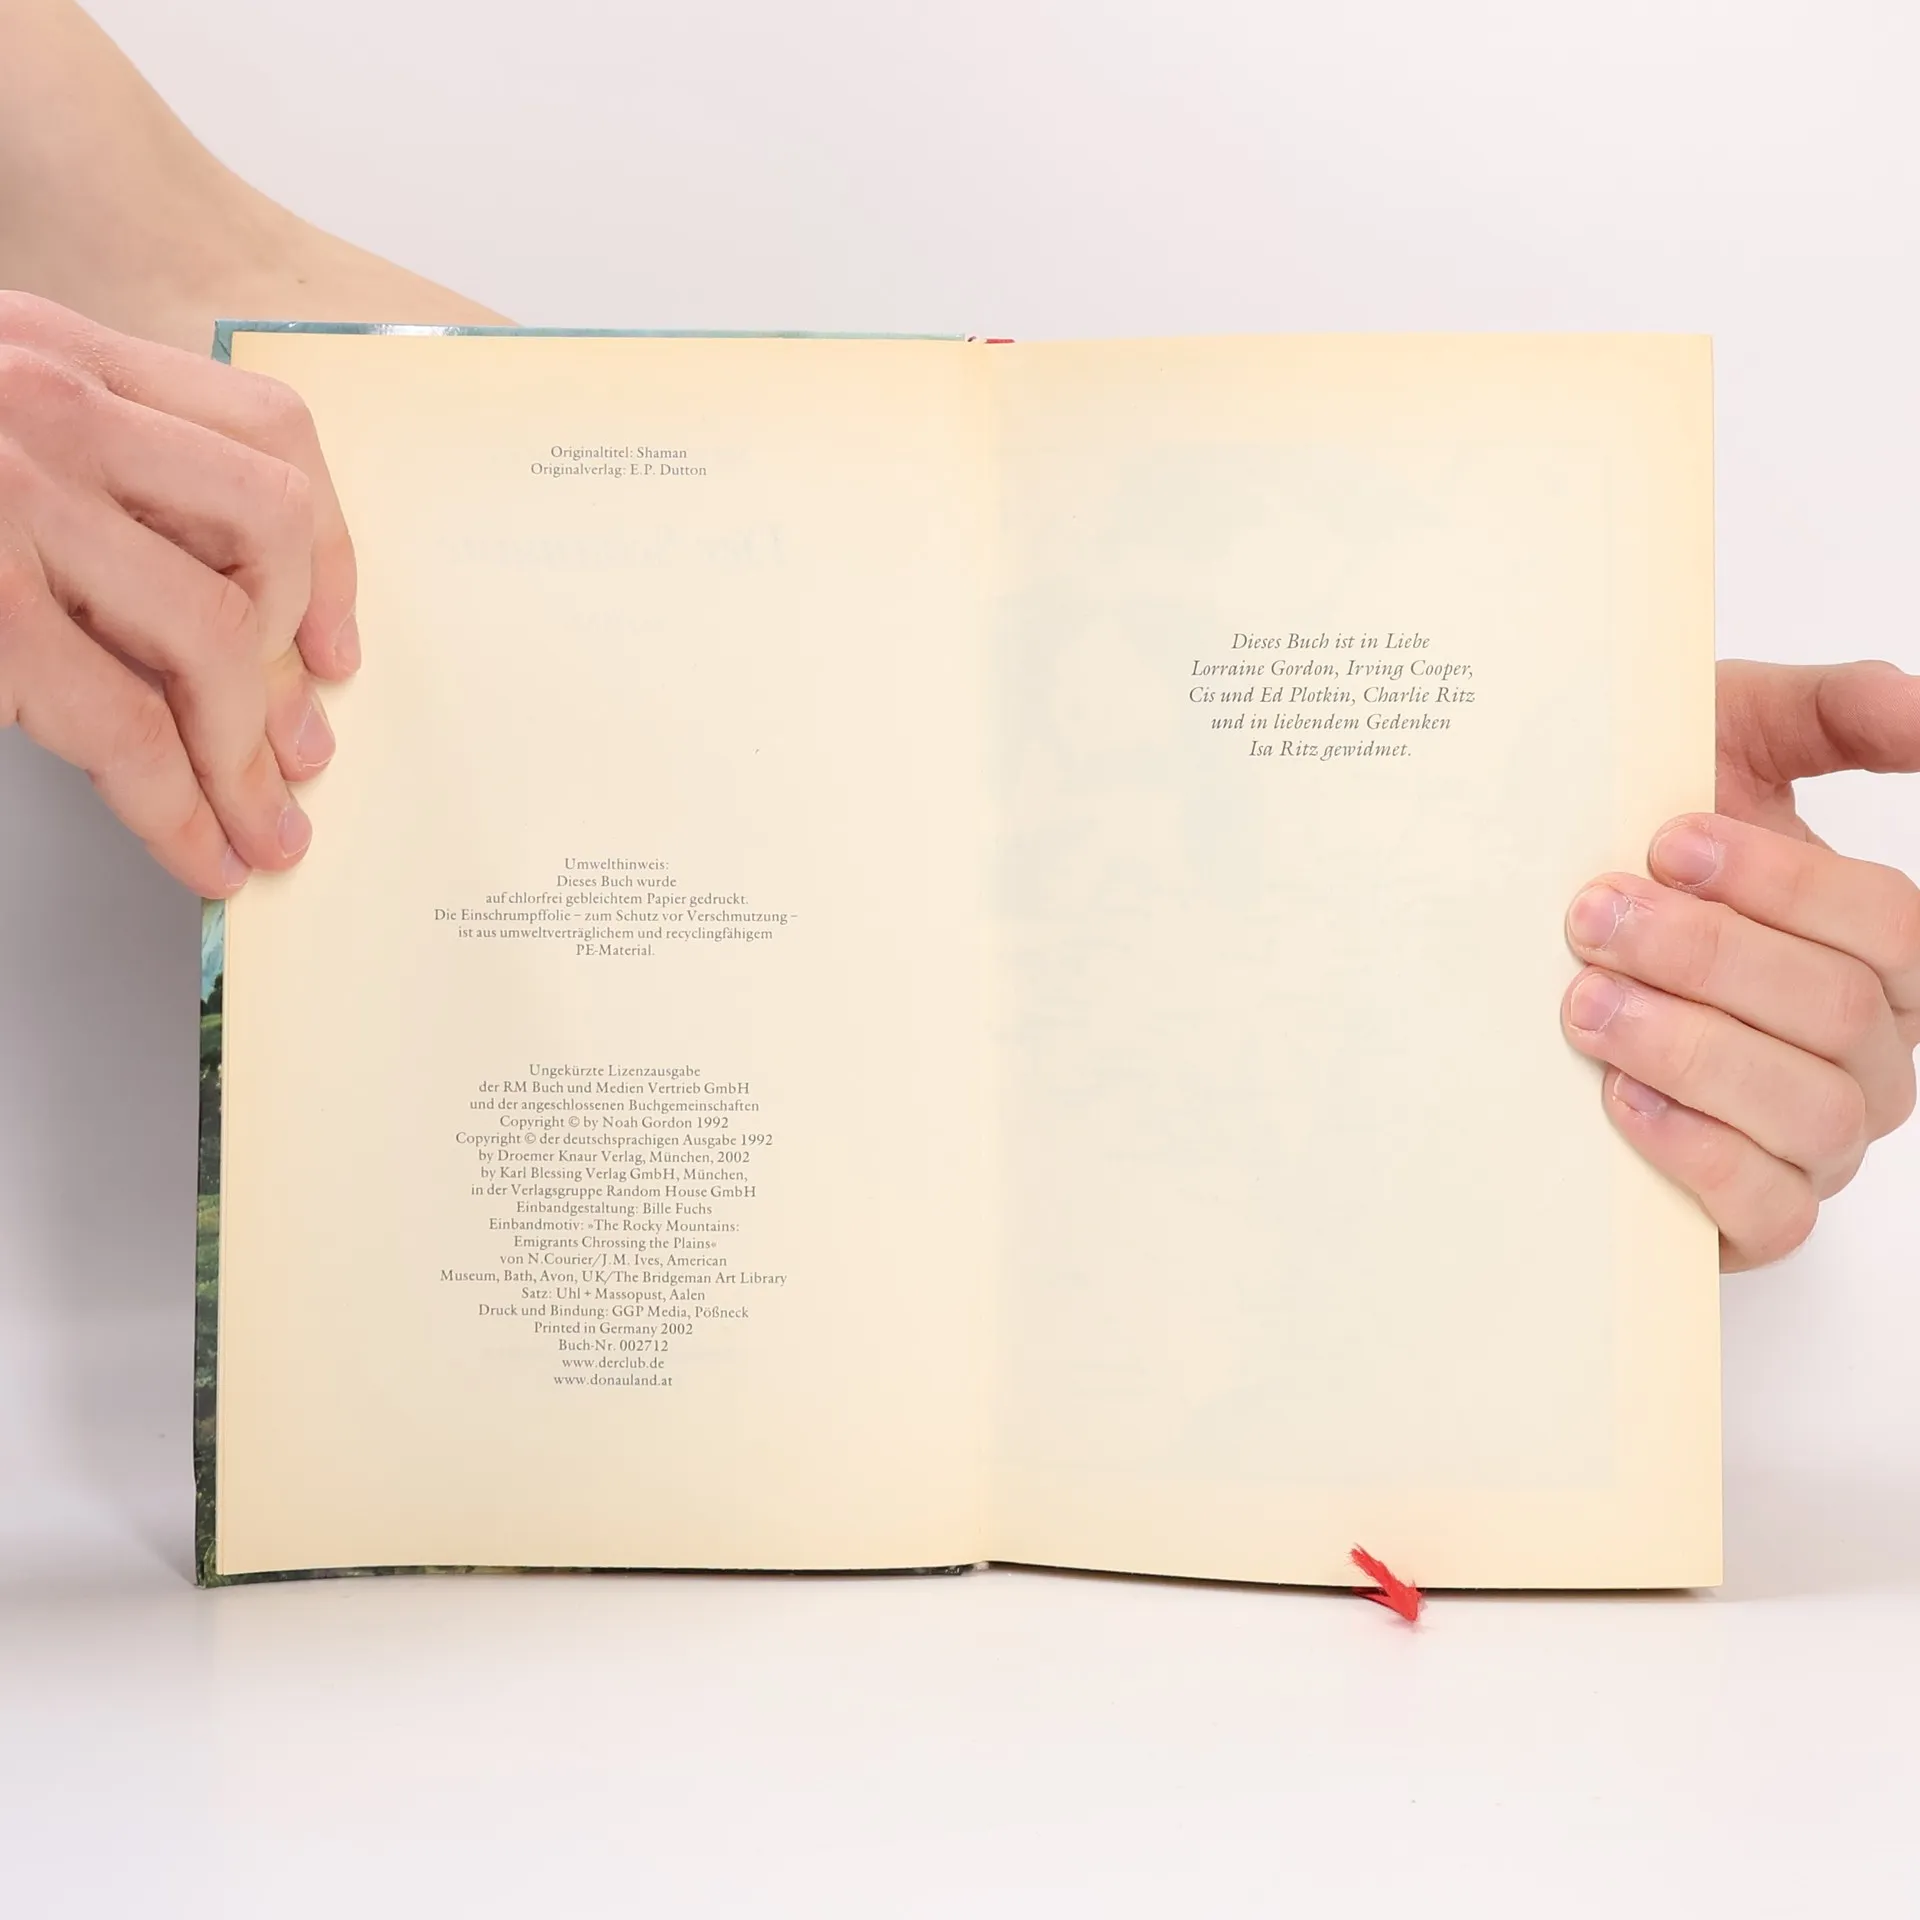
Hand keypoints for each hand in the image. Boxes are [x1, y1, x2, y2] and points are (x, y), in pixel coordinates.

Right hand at [0, 291, 357, 893]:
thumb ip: (75, 485)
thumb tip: (197, 624)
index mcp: (54, 351)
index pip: (268, 432)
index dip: (330, 551)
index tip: (338, 643)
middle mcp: (44, 404)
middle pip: (266, 527)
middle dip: (300, 658)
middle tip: (301, 753)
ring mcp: (4, 496)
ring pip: (215, 633)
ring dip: (248, 749)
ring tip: (259, 821)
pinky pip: (125, 718)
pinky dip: (178, 804)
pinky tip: (200, 850)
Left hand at [1562, 660, 1919, 1269]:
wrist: (1535, 937)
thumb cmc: (1639, 841)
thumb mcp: (1728, 743)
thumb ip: (1836, 711)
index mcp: (1882, 950)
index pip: (1885, 924)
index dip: (1780, 883)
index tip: (1666, 842)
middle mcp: (1870, 1051)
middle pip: (1839, 1012)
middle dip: (1706, 957)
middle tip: (1593, 918)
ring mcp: (1818, 1140)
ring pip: (1810, 1113)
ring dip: (1690, 1050)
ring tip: (1585, 1004)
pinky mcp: (1755, 1217)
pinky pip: (1772, 1213)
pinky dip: (1700, 1158)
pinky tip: (1620, 1102)